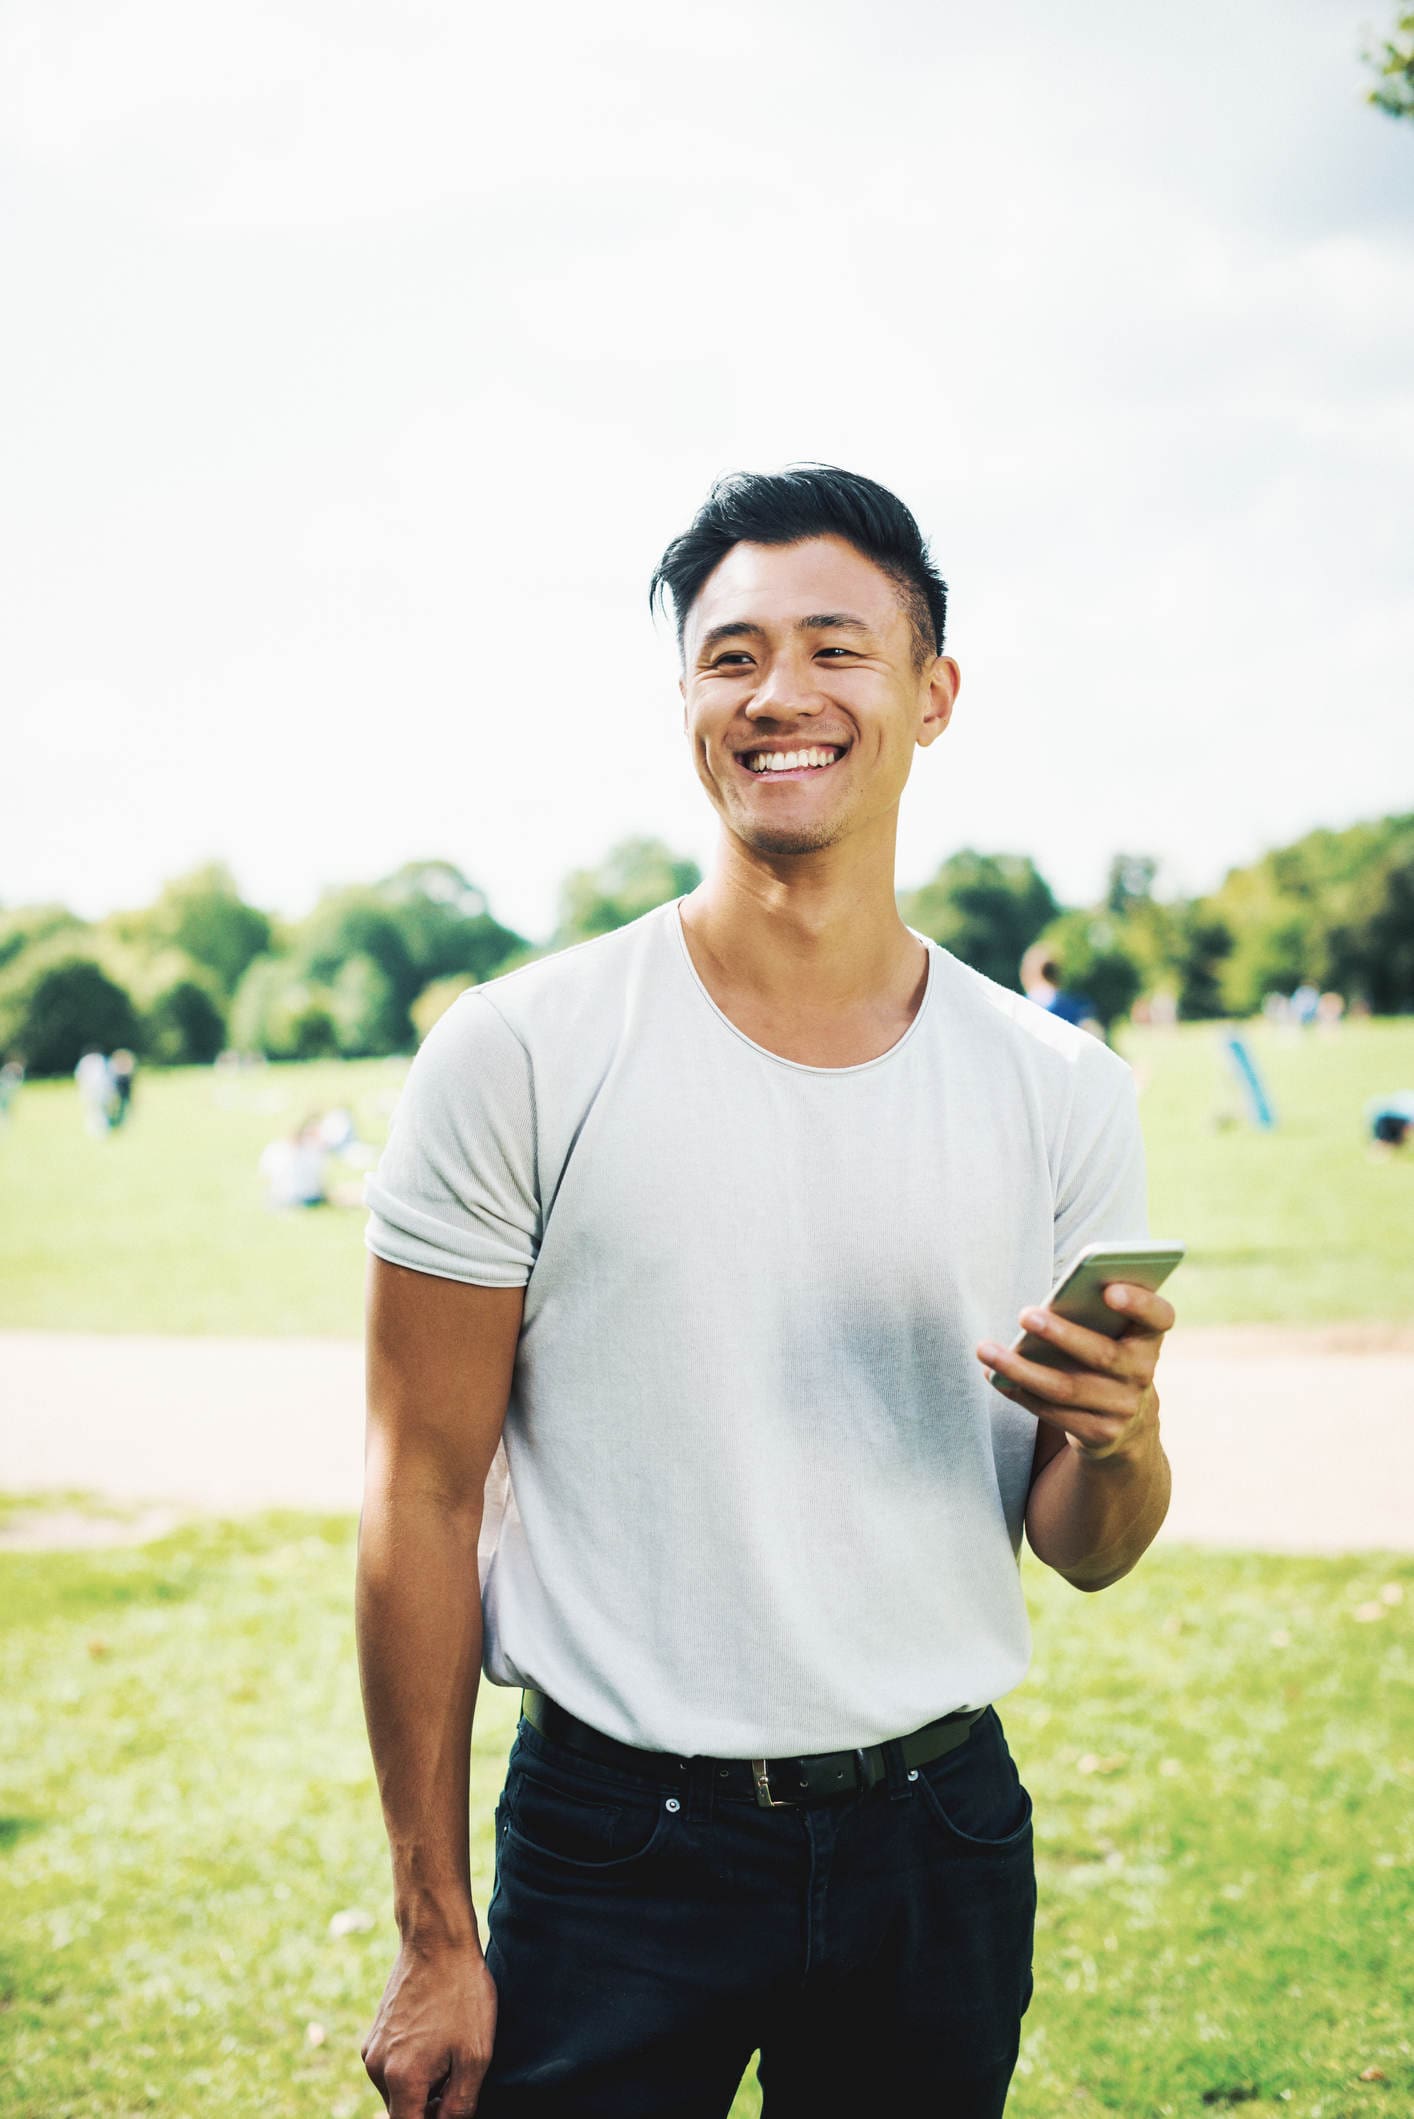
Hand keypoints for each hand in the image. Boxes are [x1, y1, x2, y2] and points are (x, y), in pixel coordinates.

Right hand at [362, 1939, 497, 2117]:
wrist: (437, 1940)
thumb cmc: (461, 1995)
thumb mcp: (475, 2055)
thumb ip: (460, 2105)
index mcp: (401, 2078)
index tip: (451, 2105)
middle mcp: (377, 2068)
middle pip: (403, 2112)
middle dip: (431, 2107)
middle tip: (460, 2077)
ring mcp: (372, 2049)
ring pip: (398, 2090)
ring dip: (423, 2086)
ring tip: (451, 2052)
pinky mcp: (374, 2033)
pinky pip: (393, 2067)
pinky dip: (413, 2066)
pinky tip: (437, 2038)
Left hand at [976, 1281, 1175, 1461]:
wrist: (1128, 1424)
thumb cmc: (1107, 1357)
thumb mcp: (1114, 1335)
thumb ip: (1095, 1315)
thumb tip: (1043, 1306)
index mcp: (1149, 1338)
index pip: (1159, 1317)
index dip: (1139, 1302)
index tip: (1109, 1289)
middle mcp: (1143, 1374)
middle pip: (1102, 1354)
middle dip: (1061, 1333)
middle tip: (1024, 1314)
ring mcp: (1124, 1408)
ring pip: (1066, 1388)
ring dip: (1021, 1368)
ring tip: (985, 1349)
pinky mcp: (1100, 1434)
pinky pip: (1053, 1412)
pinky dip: (1020, 1393)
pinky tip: (995, 1377)